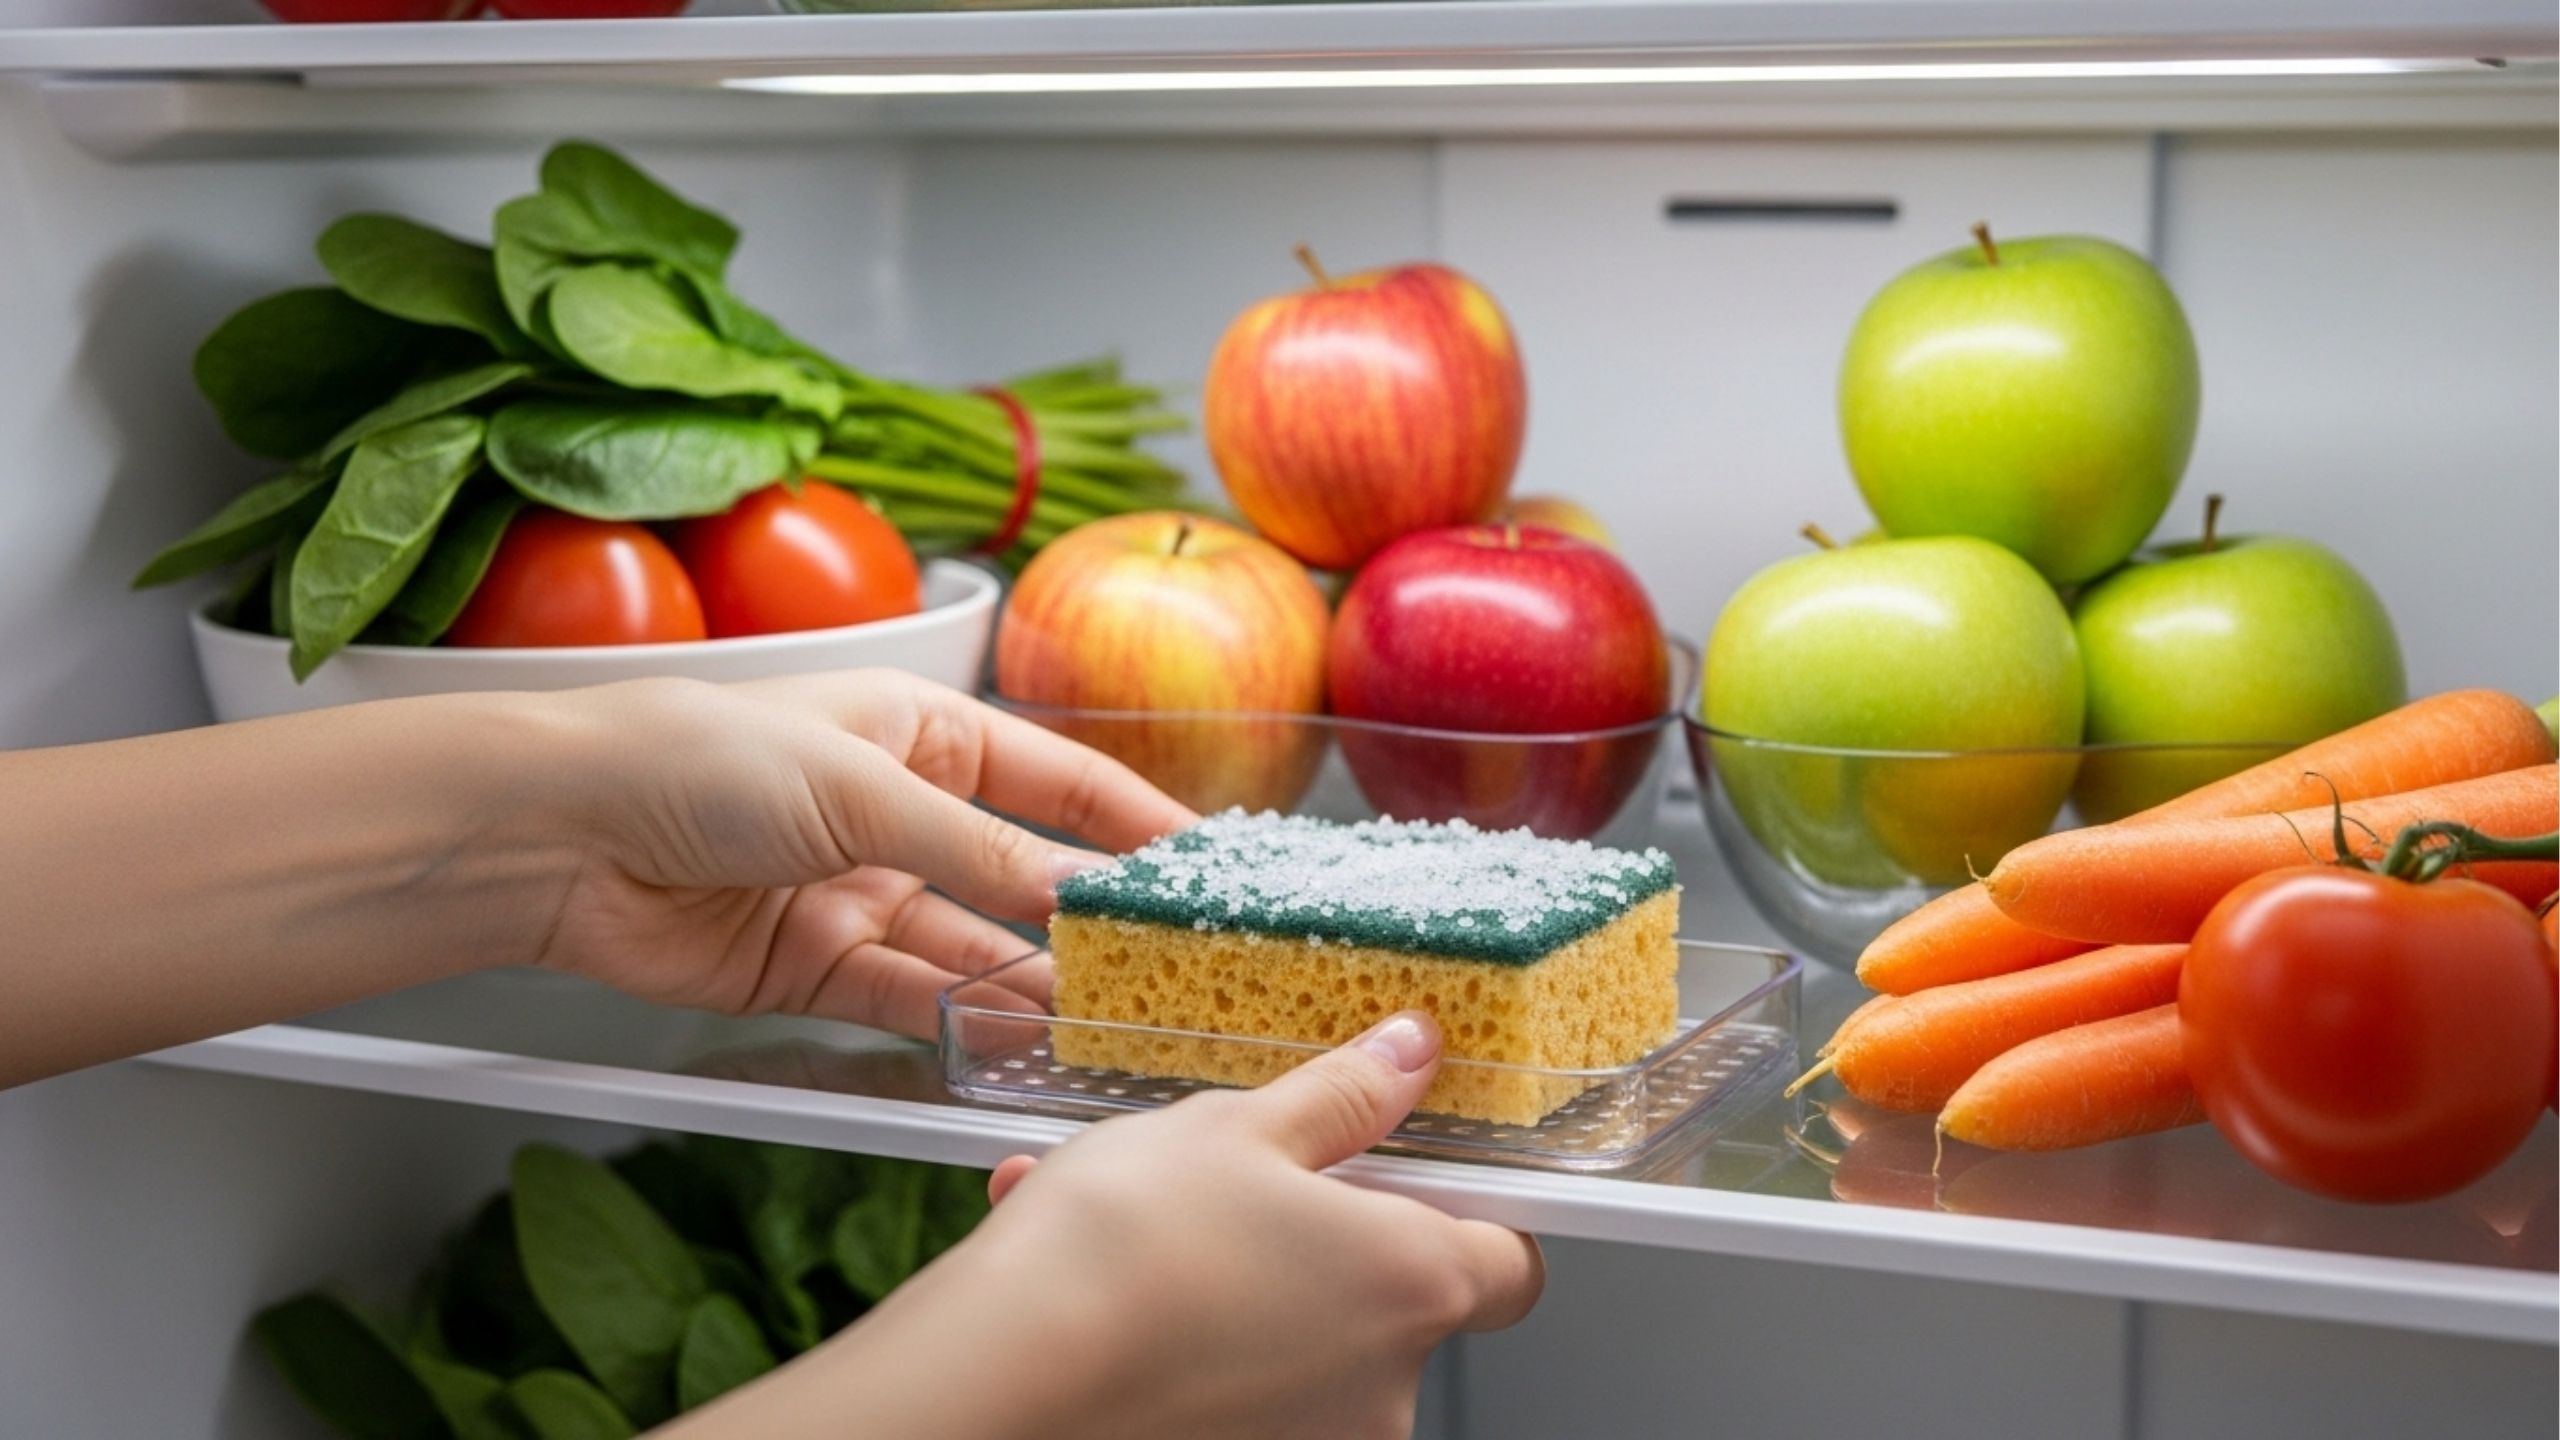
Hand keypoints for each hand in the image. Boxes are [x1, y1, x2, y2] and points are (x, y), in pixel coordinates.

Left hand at [532, 671, 1191, 1037]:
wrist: (557, 835)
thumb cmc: (698, 760)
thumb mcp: (862, 791)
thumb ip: (977, 851)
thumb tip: (1078, 891)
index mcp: (917, 733)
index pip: (1053, 780)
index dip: (1128, 820)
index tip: (1197, 865)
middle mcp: (898, 813)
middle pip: (1019, 872)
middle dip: (1087, 916)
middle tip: (1163, 961)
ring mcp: (859, 892)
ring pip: (973, 946)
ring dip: (1032, 978)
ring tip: (1103, 1013)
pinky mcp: (815, 967)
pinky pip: (912, 996)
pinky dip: (962, 1017)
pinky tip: (1015, 1033)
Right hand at [662, 1012, 1543, 1439]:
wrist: (1003, 1377)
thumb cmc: (1117, 1253)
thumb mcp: (1236, 1128)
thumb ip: (1342, 1096)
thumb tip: (1408, 1057)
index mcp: (1413, 1284)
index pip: (1509, 1259)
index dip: (1465, 1207)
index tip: (1411, 1168)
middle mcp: (1384, 1390)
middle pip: (1389, 1301)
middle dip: (1318, 1240)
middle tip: (1236, 1185)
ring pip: (1292, 1340)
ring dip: (1231, 1280)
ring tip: (1131, 1223)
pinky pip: (1227, 1387)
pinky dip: (1179, 1336)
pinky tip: (1098, 1280)